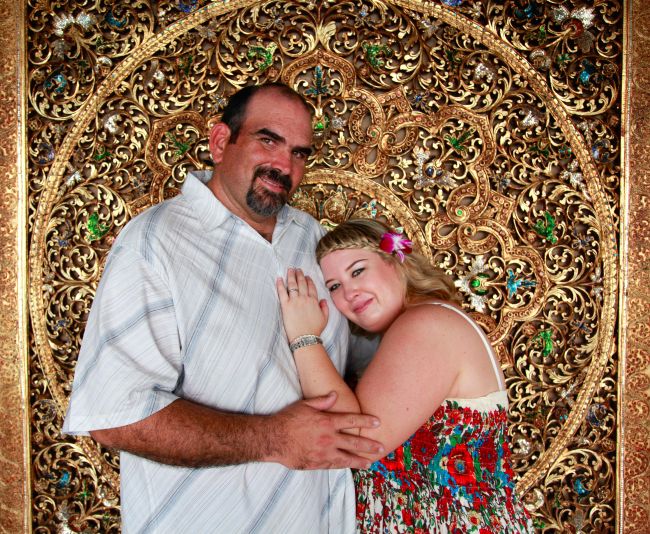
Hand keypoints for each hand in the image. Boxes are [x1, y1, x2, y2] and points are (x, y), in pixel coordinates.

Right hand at [268, 392, 383, 469]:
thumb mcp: (305, 405)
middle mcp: (328, 438)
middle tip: (381, 447)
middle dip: (369, 444)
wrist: (272, 438)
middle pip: (354, 442)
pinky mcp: (316, 463)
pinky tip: (350, 466)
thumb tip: (335, 394)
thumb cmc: (288, 419)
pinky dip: (343, 465)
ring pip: (347, 457)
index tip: (378, 422)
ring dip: (360, 460)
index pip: (352, 421)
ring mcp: (323, 453)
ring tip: (370, 462)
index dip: (366, 421)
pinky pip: (333, 465)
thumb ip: (322, 401)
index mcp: (327, 422)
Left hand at [276, 268, 328, 340]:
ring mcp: (295, 301)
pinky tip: (279, 278)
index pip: (311, 287)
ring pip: (292, 285)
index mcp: (314, 301)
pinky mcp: (286, 306)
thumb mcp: (325, 318)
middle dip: (299, 274)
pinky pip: (282, 292)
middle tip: (297, 269)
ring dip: (291, 276)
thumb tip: (323, 300)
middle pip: (302, 283)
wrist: (305, 338)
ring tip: (290, 270)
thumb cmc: (315, 330)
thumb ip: (324, 308)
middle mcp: (304, 299)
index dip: (308, 280)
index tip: (306, 276)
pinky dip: (280, 284)